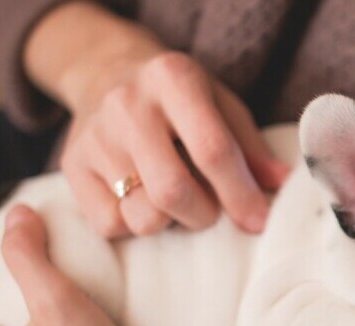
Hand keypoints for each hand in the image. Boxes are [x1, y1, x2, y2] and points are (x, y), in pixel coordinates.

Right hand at [26, 3, 289, 236]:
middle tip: (211, 210)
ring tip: (176, 201)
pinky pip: (110, 224)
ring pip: (142, 216)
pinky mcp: (71, 166)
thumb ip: (251, 147)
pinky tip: (142, 200)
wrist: (105, 72)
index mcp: (173, 79)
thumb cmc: (179, 98)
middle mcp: (127, 105)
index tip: (258, 221)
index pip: (212, 150)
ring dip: (170, 222)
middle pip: (172, 191)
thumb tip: (283, 185)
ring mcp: (94, 136)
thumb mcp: (221, 105)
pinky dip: (134, 224)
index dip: (240, 193)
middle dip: (204, 214)